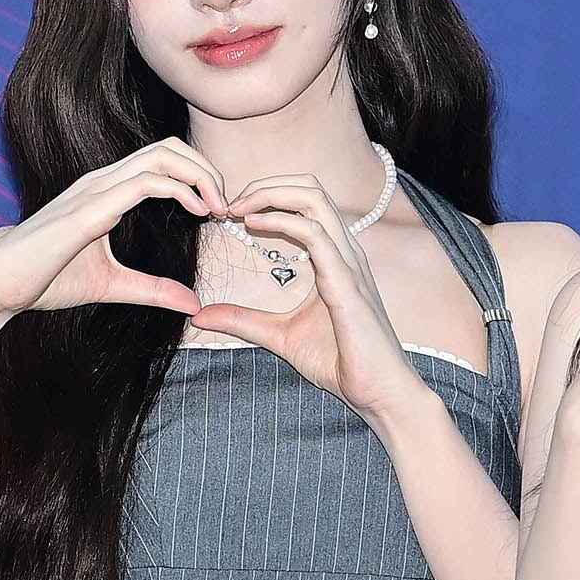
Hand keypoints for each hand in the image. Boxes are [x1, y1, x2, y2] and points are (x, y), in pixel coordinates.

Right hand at [0, 137, 229, 321]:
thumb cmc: (43, 280)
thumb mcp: (112, 286)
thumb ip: (152, 290)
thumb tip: (191, 305)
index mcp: (106, 191)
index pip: (161, 161)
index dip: (197, 177)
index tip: (217, 211)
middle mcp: (102, 181)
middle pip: (168, 147)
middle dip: (206, 169)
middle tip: (226, 205)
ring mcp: (95, 189)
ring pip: (162, 156)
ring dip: (200, 176)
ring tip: (218, 207)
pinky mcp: (90, 209)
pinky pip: (144, 182)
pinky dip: (180, 190)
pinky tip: (198, 212)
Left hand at [187, 174, 420, 419]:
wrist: (378, 394)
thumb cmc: (341, 363)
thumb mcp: (279, 336)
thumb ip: (243, 321)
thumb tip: (201, 316)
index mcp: (334, 257)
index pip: (306, 201)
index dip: (267, 196)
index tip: (231, 212)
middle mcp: (345, 251)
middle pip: (310, 187)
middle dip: (267, 185)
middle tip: (230, 203)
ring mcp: (348, 263)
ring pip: (315, 199)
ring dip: (271, 195)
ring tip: (238, 207)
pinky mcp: (347, 283)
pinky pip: (316, 235)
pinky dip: (282, 221)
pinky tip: (254, 224)